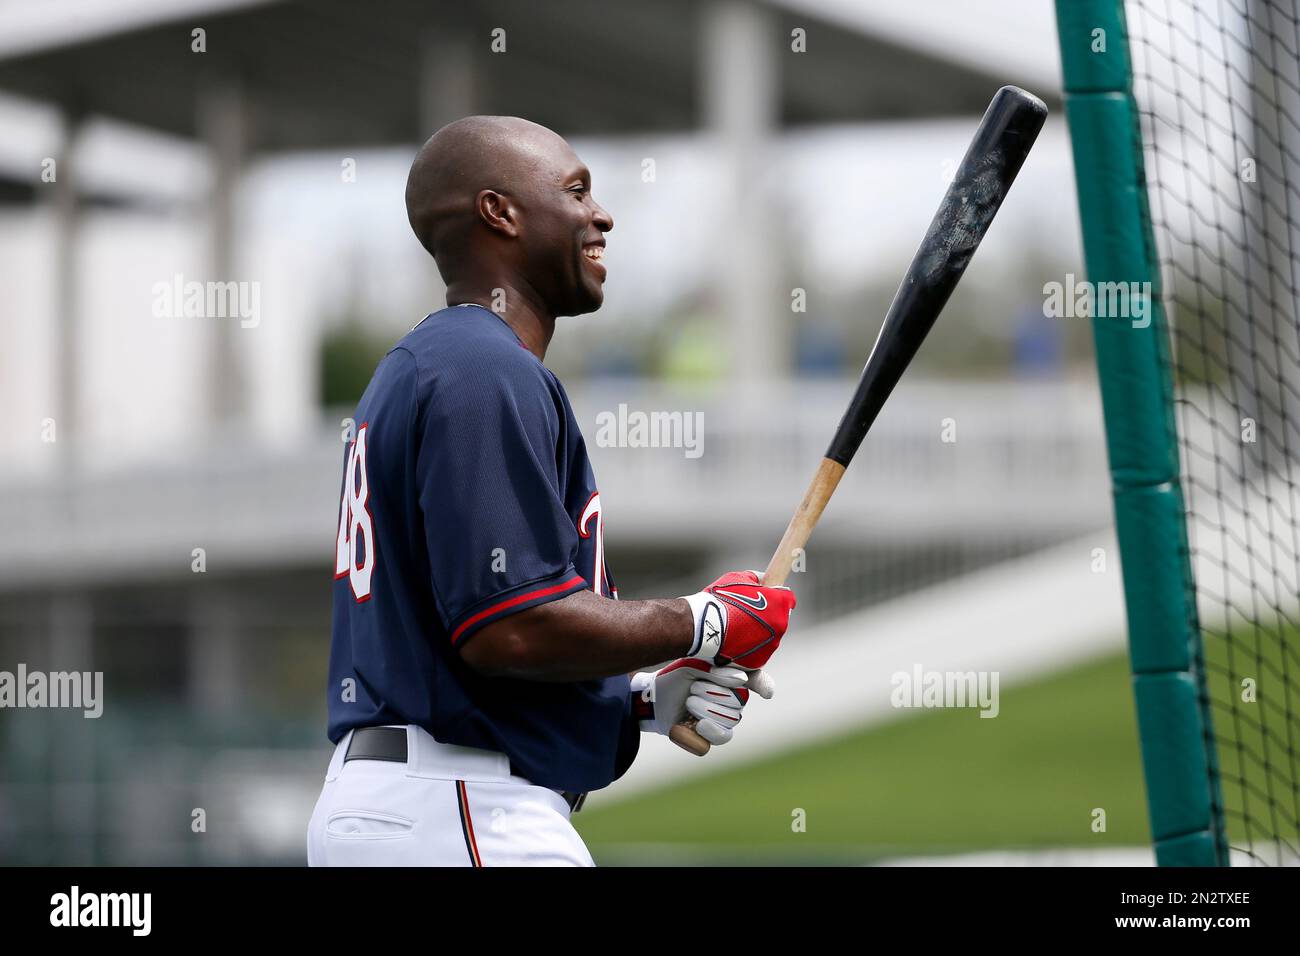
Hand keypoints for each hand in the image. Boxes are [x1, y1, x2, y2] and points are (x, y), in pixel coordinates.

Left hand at [630, 660, 775, 744]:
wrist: (655, 698)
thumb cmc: (676, 677)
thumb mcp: (693, 666)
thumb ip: (718, 670)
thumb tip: (742, 679)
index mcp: (732, 678)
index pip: (757, 680)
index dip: (763, 685)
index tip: (766, 692)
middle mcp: (734, 700)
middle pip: (739, 702)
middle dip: (712, 694)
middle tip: (693, 689)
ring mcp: (725, 720)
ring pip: (730, 721)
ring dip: (705, 710)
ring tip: (688, 703)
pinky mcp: (712, 737)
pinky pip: (720, 738)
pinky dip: (705, 731)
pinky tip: (692, 723)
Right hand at [680, 570, 795, 668]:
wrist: (704, 626)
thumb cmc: (721, 600)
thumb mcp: (738, 578)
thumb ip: (756, 578)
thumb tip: (762, 578)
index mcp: (779, 604)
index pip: (787, 598)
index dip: (777, 596)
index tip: (768, 596)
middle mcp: (780, 626)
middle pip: (778, 619)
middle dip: (766, 616)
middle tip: (746, 613)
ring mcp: (770, 646)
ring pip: (768, 637)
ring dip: (758, 632)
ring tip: (737, 628)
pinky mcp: (758, 660)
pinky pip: (757, 651)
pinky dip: (749, 646)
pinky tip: (735, 639)